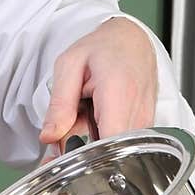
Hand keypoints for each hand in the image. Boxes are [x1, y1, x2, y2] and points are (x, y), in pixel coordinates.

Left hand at [39, 17, 157, 150]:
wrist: (131, 39)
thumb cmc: (103, 47)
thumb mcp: (69, 66)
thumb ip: (59, 105)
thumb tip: (49, 137)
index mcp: (118, 93)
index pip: (108, 143)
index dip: (83, 155)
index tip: (64, 153)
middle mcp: (137, 111)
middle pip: (107, 151)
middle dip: (80, 149)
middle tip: (65, 128)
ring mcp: (145, 120)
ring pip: (112, 150)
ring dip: (91, 140)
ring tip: (84, 114)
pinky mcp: (145, 125)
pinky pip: (120, 143)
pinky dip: (102, 135)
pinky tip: (96, 118)